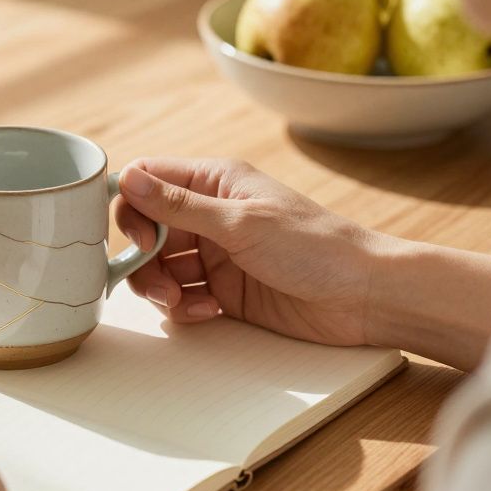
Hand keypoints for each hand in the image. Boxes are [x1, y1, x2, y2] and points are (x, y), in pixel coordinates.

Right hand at [115, 158, 384, 346]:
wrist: (363, 296)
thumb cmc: (314, 247)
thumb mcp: (241, 223)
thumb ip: (180, 205)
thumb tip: (127, 178)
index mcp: (214, 182)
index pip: (148, 180)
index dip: (132, 207)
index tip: (142, 240)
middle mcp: (210, 214)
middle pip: (147, 230)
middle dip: (144, 261)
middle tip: (162, 286)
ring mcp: (216, 253)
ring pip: (159, 267)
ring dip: (161, 288)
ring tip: (185, 303)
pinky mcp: (224, 289)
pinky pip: (181, 296)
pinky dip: (185, 307)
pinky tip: (210, 312)